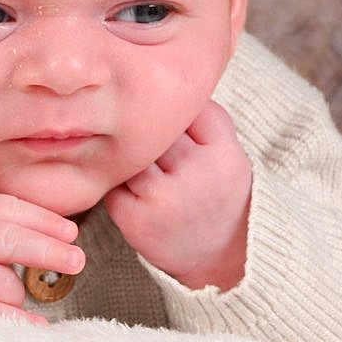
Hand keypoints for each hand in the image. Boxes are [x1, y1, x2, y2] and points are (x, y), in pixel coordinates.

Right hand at [0, 192, 83, 325]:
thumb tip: (66, 234)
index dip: (46, 222)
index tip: (72, 234)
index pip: (10, 210)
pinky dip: (18, 321)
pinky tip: (35, 324)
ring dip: (14, 293)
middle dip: (51, 252)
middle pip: (13, 242)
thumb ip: (6, 220)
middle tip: (77, 261)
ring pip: (7, 286)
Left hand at [104, 100, 251, 291]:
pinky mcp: (135, 220)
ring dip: (125, 154)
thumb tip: (162, 83)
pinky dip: (115, 182)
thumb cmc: (219, 195)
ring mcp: (164, 198)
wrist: (222, 258)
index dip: (172, 109)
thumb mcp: (229, 154)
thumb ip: (204, 118)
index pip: (186, 107)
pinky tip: (130, 189)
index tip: (168, 118)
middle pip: (152, 127)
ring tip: (135, 162)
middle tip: (144, 137)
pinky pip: (112, 181)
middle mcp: (196, 174)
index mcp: (224, 153)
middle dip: (145, 130)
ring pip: (128, 152)